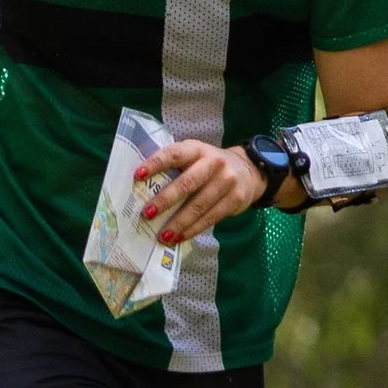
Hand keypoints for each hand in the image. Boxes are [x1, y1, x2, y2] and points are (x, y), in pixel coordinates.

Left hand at [135, 138, 260, 244]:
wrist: (249, 170)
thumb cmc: (209, 166)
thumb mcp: (195, 157)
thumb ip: (175, 167)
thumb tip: (143, 189)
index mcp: (197, 149)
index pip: (174, 154)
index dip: (155, 163)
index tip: (137, 176)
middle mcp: (213, 163)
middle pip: (187, 183)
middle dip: (165, 200)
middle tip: (147, 213)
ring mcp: (226, 181)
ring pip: (199, 205)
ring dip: (179, 222)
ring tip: (163, 235)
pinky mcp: (235, 199)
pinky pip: (211, 217)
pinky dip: (193, 229)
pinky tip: (180, 237)